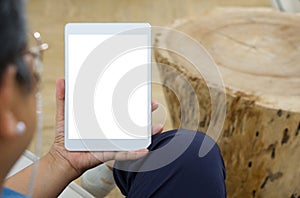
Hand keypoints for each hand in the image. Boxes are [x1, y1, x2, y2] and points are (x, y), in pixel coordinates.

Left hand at [48, 78, 162, 177]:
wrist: (62, 158)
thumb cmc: (65, 138)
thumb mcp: (64, 115)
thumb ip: (63, 98)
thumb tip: (61, 80)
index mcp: (102, 118)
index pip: (119, 106)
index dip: (130, 98)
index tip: (138, 90)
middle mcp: (110, 129)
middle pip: (130, 119)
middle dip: (144, 112)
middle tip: (152, 104)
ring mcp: (112, 141)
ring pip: (133, 136)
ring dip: (147, 132)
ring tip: (157, 127)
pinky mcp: (109, 152)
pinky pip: (123, 153)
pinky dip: (134, 153)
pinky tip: (144, 150)